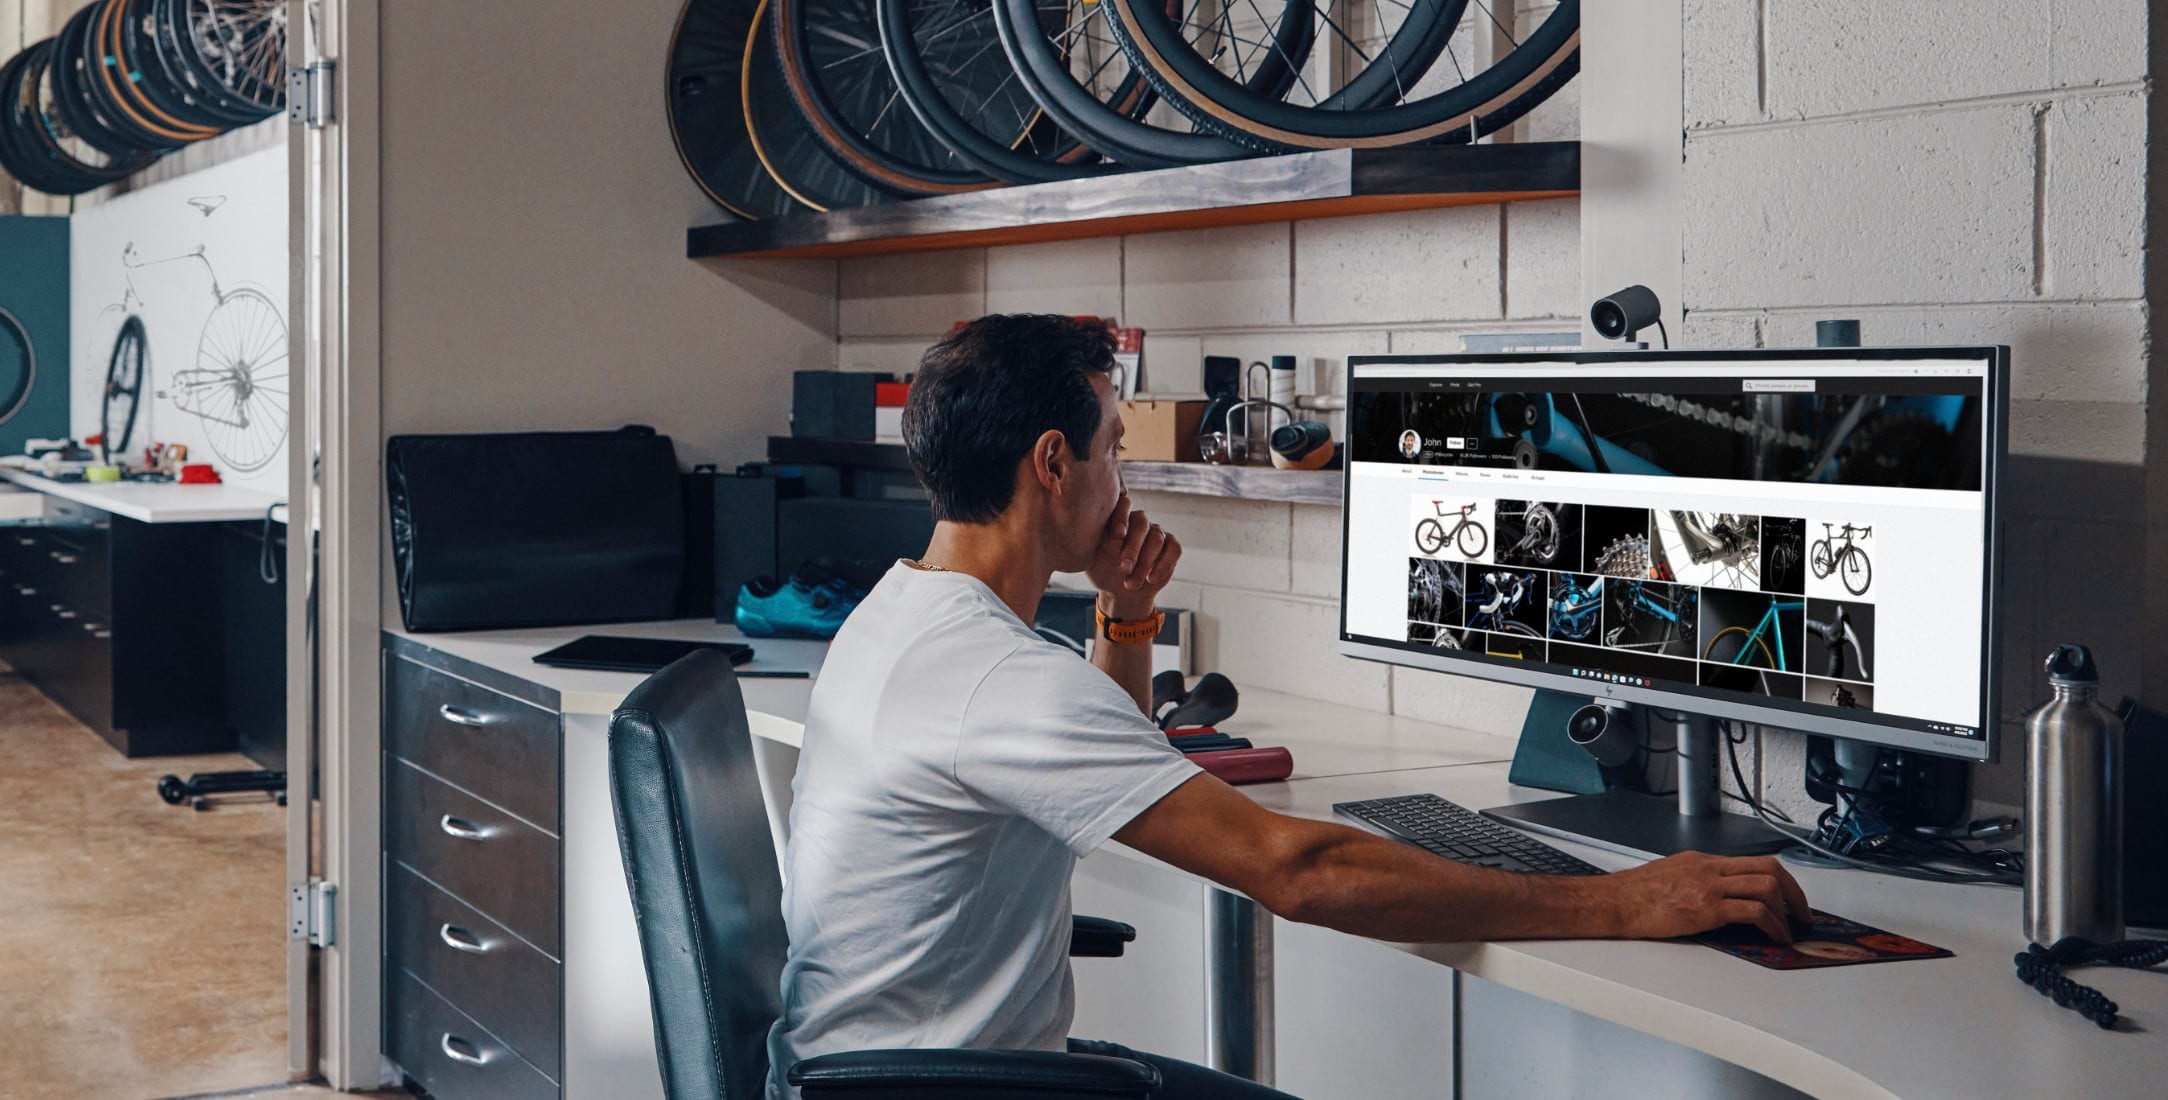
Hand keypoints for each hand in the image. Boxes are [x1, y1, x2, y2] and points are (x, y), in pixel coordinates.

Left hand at [1085, 492, 1180, 615]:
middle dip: (1133, 547)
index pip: (1123, 505)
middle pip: (1142, 523)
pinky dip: (1163, 565)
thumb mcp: (1094, 558)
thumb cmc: (1103, 571)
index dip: (1122, 516)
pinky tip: (1151, 579)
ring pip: (1157, 539)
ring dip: (1144, 563)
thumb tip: (1111, 532)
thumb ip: (1102, 542)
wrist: (1121, 592)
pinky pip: (1173, 549)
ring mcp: (1156, 532)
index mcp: (1117, 518)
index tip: (1117, 534)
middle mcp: (1138, 522)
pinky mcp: (1170, 546)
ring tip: (1131, 583)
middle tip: (1123, 568)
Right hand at [1602, 851, 1811, 943]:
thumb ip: (1698, 880)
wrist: (1615, 902)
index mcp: (1703, 861)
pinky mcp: (1707, 908)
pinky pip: (1753, 912)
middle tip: (1802, 914)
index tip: (1789, 898)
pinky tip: (1776, 938)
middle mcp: (1711, 869)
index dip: (1781, 880)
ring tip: (1790, 930)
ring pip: (1767, 886)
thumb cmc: (1634, 894)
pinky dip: (1773, 925)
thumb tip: (1719, 896)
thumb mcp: (1671, 874)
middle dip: (1795, 893)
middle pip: (1769, 869)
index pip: (1754, 862)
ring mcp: (1710, 886)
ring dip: (1787, 911)